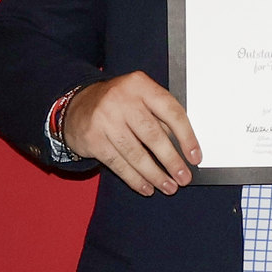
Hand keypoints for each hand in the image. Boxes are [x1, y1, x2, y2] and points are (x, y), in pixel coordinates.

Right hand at [62, 72, 200, 195]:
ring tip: (169, 187)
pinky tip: (146, 187)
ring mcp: (105, 119)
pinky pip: (118, 163)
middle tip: (184, 177)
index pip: (171, 111)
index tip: (195, 157)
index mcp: (140, 85)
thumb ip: (160, 117)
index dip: (186, 136)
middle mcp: (122, 99)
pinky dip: (134, 179)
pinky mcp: (93, 139)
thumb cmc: (117, 103)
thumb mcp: (140, 99)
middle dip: (171, 161)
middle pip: (153, 135)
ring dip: (155, 174)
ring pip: (136, 153)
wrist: (76, 106)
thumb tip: (183, 150)